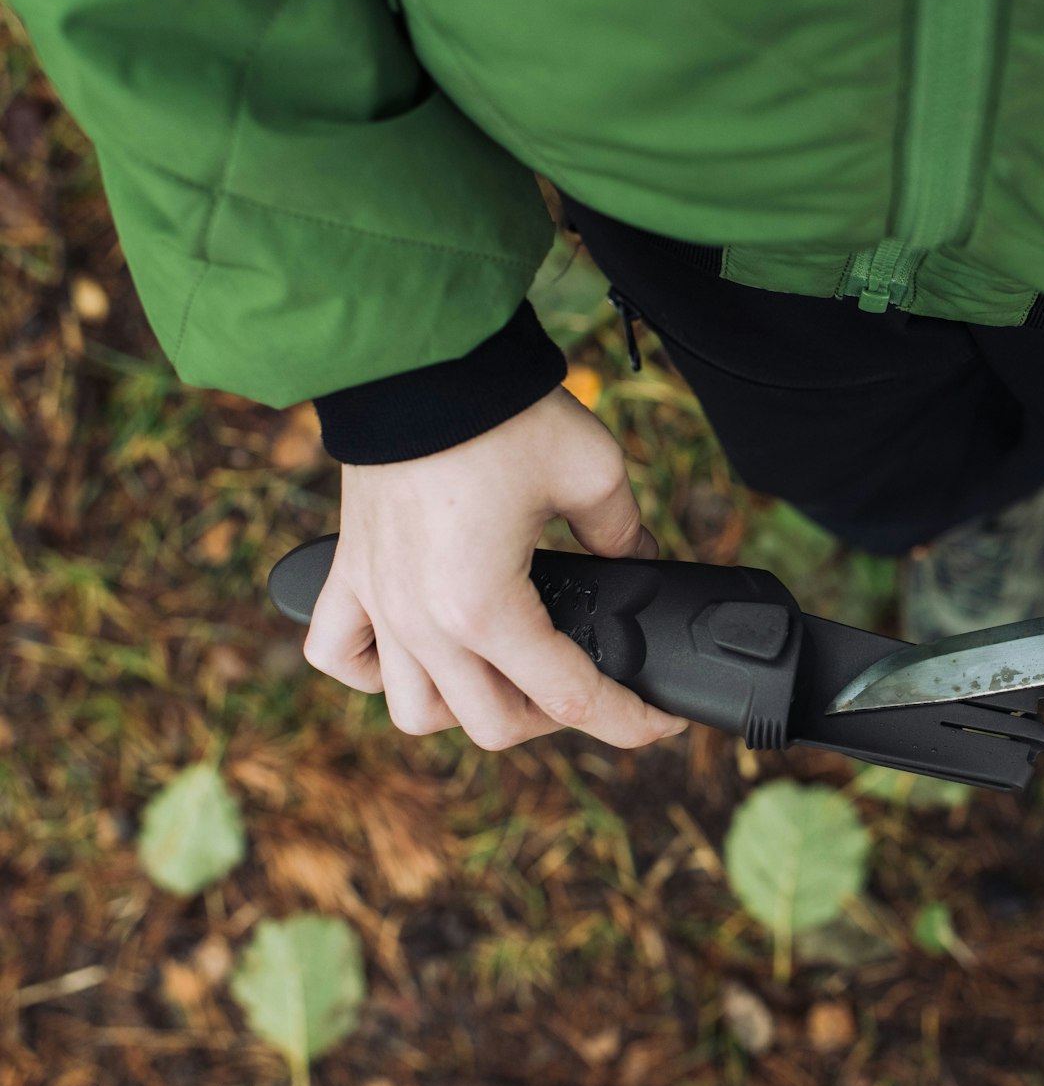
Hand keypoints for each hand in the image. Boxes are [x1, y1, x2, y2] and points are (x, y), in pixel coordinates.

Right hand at [302, 388, 686, 749]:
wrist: (417, 360)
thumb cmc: (500, 415)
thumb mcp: (595, 474)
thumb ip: (624, 533)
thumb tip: (639, 557)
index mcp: (486, 610)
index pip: (569, 699)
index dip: (628, 720)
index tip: (660, 722)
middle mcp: (423, 623)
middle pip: (493, 725)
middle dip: (554, 718)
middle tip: (589, 684)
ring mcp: (380, 604)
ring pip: (417, 711)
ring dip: (468, 708)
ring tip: (509, 678)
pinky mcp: (350, 574)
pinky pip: (341, 655)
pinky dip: (376, 671)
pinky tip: (416, 653)